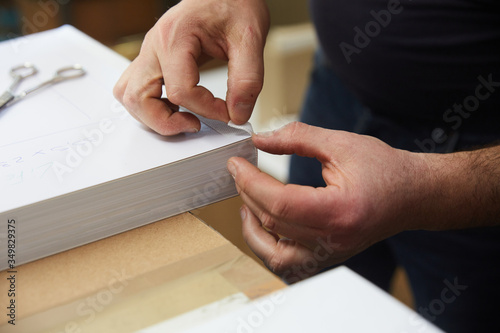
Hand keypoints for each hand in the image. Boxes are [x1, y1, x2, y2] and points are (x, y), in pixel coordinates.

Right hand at [114, 0, 268, 134]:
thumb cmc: (234, 4)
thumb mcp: (250, 38)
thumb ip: (248, 79)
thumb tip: (238, 114)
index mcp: (175, 38)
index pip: (180, 91)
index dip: (207, 110)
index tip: (228, 113)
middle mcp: (155, 46)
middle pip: (137, 98)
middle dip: (164, 122)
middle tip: (194, 125)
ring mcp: (151, 53)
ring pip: (129, 95)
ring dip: (152, 116)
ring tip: (183, 119)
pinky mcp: (155, 59)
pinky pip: (138, 88)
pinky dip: (152, 105)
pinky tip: (177, 108)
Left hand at [227, 122, 425, 282]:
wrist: (415, 195)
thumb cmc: (386, 169)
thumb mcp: (341, 143)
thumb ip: (298, 138)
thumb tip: (261, 139)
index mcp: (339, 212)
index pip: (279, 204)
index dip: (250, 182)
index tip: (235, 164)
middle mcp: (334, 241)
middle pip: (273, 225)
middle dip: (247, 195)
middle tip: (238, 173)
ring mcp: (331, 255)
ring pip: (274, 256)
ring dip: (252, 230)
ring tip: (245, 202)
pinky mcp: (328, 258)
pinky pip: (288, 264)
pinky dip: (268, 246)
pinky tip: (264, 224)